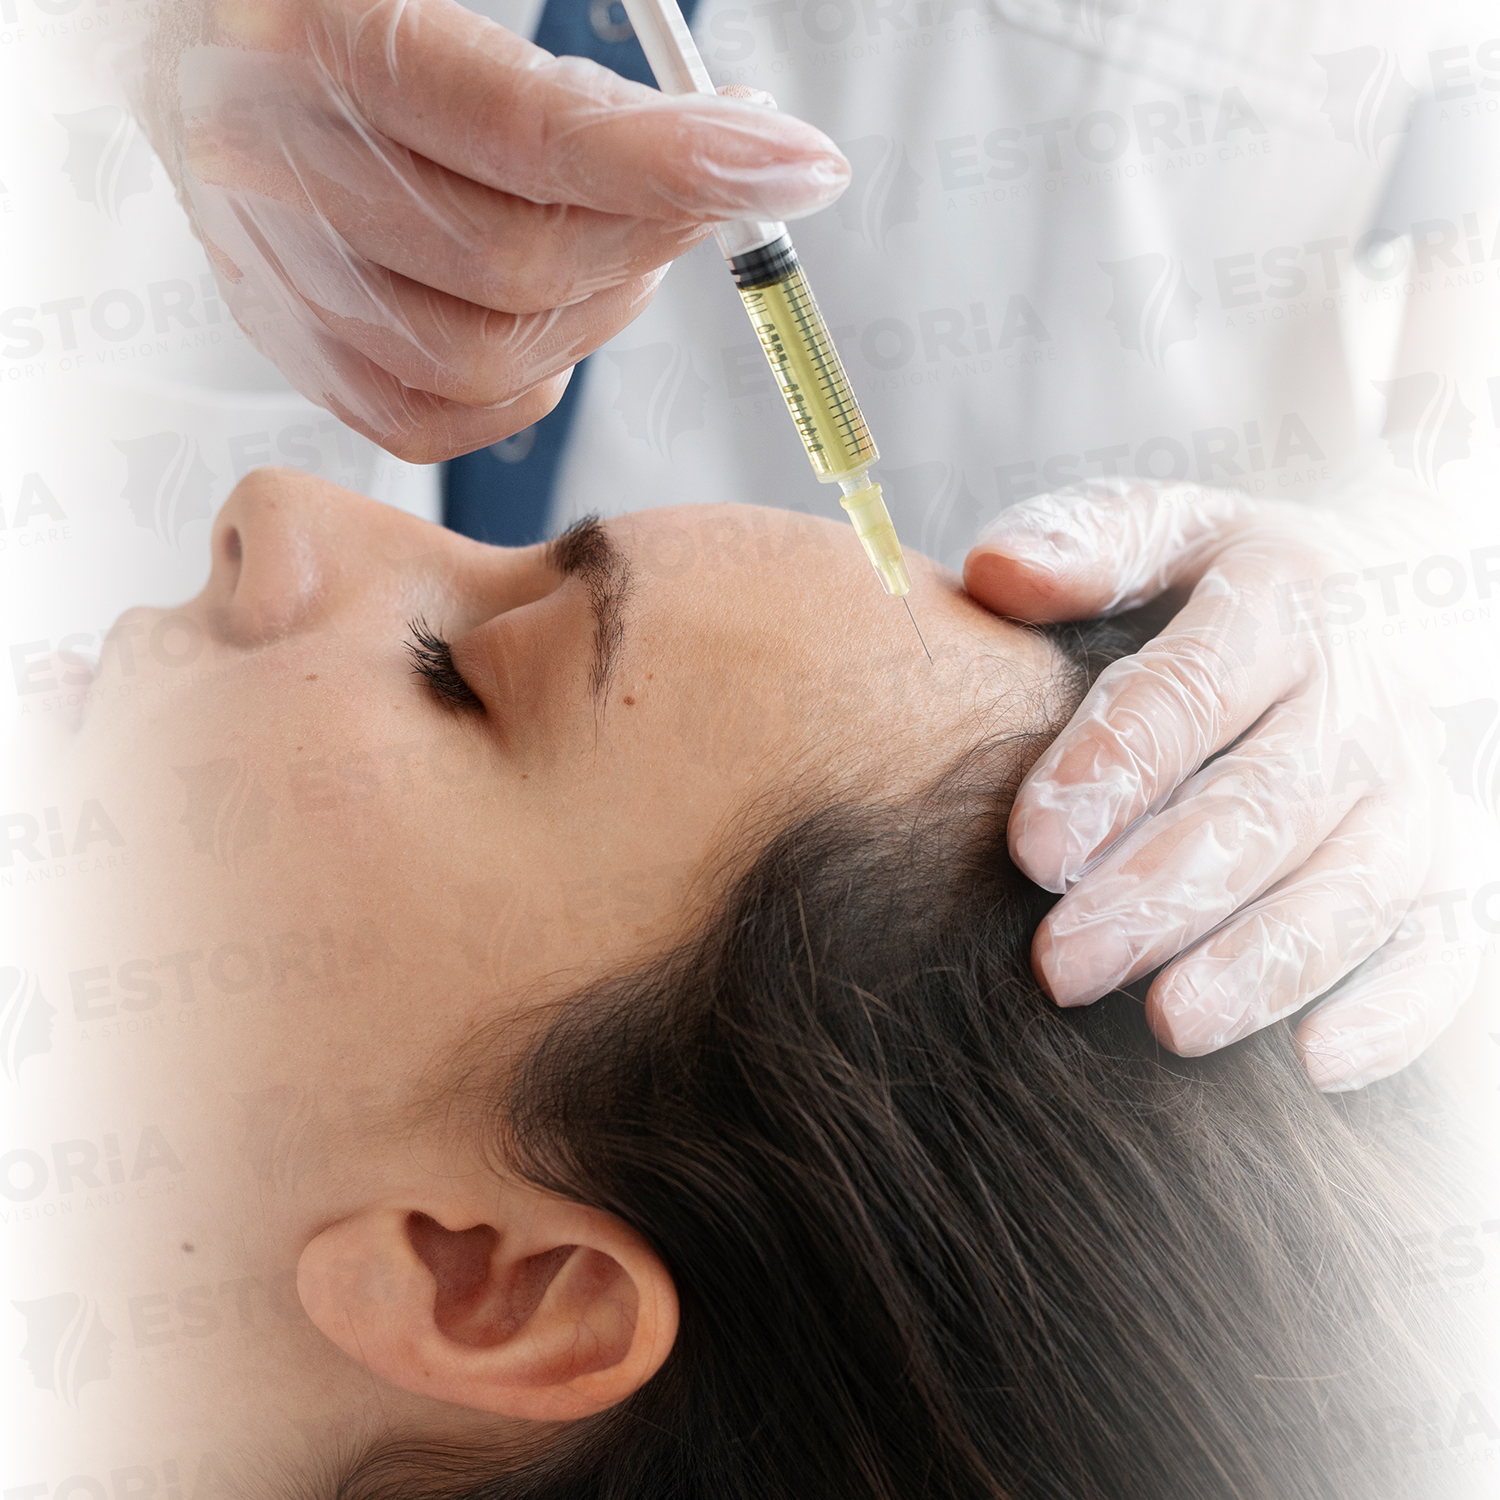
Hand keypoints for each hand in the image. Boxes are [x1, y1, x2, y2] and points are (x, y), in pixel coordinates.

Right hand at [138, 0, 848, 460]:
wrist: (180, 28)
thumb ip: (567, 70)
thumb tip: (728, 133)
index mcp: (312, 40)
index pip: (531, 135)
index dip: (682, 161)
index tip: (797, 163)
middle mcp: (275, 169)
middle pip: (521, 264)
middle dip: (658, 233)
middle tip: (720, 179)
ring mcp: (276, 274)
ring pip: (486, 358)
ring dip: (604, 309)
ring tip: (637, 240)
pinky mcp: (289, 343)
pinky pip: (430, 419)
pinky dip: (526, 387)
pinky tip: (557, 318)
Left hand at [964, 479, 1497, 1090]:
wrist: (1383, 598)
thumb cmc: (1227, 581)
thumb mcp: (1166, 530)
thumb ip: (1086, 544)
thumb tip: (995, 570)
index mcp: (1285, 599)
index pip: (1195, 688)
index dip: (1117, 767)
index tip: (1034, 850)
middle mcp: (1362, 699)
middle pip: (1268, 804)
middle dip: (1164, 891)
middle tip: (1062, 964)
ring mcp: (1416, 786)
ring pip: (1359, 883)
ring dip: (1267, 960)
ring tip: (1172, 1021)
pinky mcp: (1450, 862)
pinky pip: (1448, 941)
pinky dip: (1399, 1006)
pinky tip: (1319, 1061)